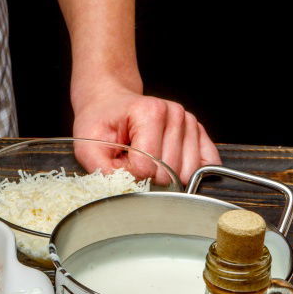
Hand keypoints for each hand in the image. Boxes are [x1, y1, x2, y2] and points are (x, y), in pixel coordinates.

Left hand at [71, 79, 220, 184]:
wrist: (109, 103)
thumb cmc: (100, 123)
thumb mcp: (87, 147)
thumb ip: (103, 171)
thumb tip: (127, 190)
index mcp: (149, 112)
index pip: (147, 166)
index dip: (129, 172)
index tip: (118, 161)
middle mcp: (174, 114)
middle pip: (169, 171)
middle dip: (146, 175)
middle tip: (130, 159)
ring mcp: (189, 122)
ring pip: (186, 171)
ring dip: (164, 174)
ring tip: (147, 158)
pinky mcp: (198, 132)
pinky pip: (206, 163)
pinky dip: (187, 172)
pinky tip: (169, 165)